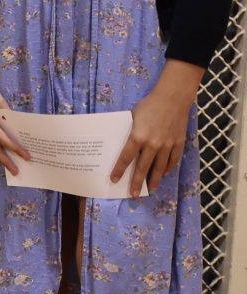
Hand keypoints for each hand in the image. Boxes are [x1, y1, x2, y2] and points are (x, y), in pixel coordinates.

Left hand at [112, 80, 192, 195]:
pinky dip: (169, 168)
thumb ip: (130, 132)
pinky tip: (164, 173)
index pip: (125, 158)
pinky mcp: (178, 143)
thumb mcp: (133, 117)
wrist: (173, 99)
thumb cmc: (149, 105)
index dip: (119, 170)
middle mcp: (152, 145)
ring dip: (155, 180)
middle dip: (138, 182)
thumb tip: (124, 144)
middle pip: (143, 168)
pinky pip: (173, 160)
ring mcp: (167, 145)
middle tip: (134, 194)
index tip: (114, 180)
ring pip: (160, 168)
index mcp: (137, 137)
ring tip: (151, 189)